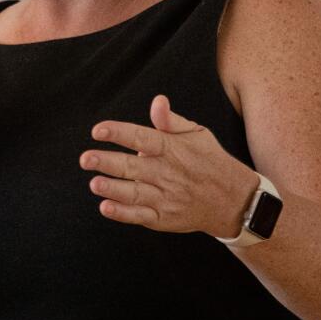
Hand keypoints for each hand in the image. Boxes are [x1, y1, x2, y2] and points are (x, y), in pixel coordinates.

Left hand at [81, 94, 259, 237]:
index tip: (98, 130)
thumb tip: (157, 101)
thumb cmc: (208, 161)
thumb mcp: (197, 134)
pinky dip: (123, 213)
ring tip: (94, 183)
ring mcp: (166, 197)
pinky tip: (106, 207)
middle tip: (85, 159)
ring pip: (134, 193)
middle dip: (107, 163)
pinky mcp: (164, 218)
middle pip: (133, 167)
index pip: (142, 138)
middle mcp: (168, 173)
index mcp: (173, 149)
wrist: (235, 200)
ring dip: (113, 189)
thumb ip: (170, 121)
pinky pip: (140, 216)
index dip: (119, 133)